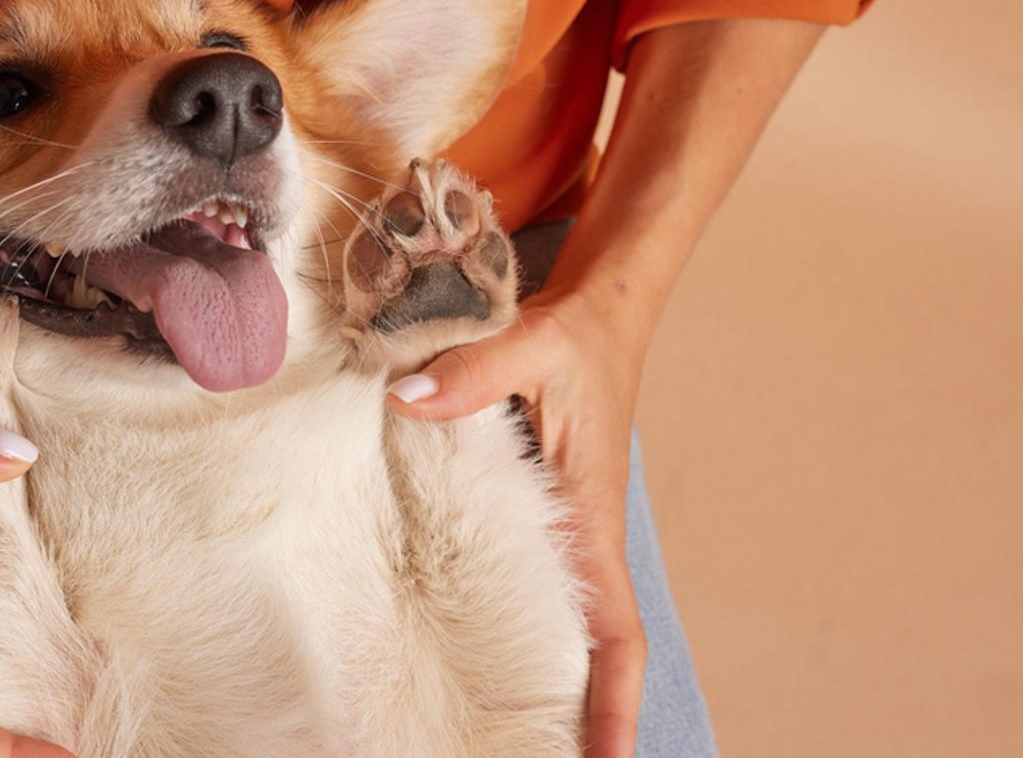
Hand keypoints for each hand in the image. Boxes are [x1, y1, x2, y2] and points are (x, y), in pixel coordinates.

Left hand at [387, 290, 647, 757]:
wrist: (602, 306)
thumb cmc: (581, 333)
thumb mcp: (531, 345)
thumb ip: (472, 373)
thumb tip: (404, 401)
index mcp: (590, 517)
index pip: (618, 631)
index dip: (616, 705)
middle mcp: (580, 534)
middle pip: (587, 649)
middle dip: (574, 717)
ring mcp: (560, 525)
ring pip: (555, 618)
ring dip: (540, 675)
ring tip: (488, 730)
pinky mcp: (535, 505)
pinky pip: (523, 573)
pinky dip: (507, 613)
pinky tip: (458, 630)